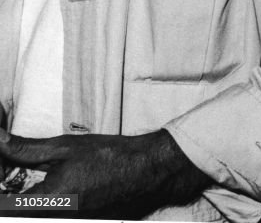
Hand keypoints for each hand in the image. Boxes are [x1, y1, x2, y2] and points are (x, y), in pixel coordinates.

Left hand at [0, 128, 207, 214]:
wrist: (145, 170)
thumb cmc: (107, 156)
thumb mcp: (65, 146)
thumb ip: (25, 149)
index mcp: (44, 203)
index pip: (5, 206)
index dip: (2, 183)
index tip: (6, 172)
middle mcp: (54, 218)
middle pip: (17, 211)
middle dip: (12, 193)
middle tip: (15, 172)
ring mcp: (67, 222)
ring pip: (33, 214)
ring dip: (25, 199)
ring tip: (29, 181)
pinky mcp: (76, 222)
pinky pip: (51, 214)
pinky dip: (44, 202)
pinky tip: (54, 187)